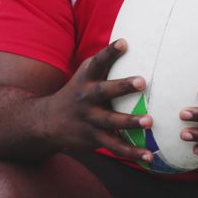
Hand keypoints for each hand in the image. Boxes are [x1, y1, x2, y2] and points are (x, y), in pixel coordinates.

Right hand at [43, 39, 153, 162]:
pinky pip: (115, 146)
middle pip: (104, 91)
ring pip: (111, 121)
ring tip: (150, 121)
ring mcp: (90, 119)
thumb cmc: (78, 91)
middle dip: (123, 86)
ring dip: (130, 121)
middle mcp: (87, 98)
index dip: (110, 52)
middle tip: (143, 82)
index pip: (98, 62)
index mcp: (87, 79)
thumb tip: (134, 41)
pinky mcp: (94, 138)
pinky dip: (132, 153)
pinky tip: (149, 156)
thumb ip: (106, 62)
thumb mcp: (86, 74)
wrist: (48, 121)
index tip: (123, 42)